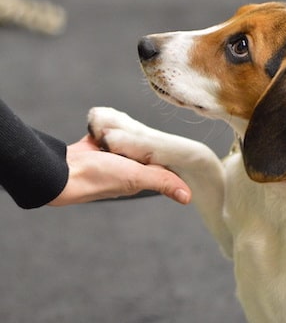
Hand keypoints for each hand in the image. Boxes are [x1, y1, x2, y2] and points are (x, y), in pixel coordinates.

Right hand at [49, 135, 190, 205]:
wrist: (60, 171)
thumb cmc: (99, 176)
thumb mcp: (137, 177)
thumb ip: (162, 182)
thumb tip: (188, 197)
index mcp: (138, 178)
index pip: (160, 166)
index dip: (167, 157)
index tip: (175, 147)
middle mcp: (125, 170)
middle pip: (142, 152)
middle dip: (145, 142)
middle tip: (146, 133)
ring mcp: (108, 159)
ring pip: (124, 142)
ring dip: (126, 135)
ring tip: (127, 129)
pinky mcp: (92, 149)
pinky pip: (104, 135)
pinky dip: (106, 129)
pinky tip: (108, 125)